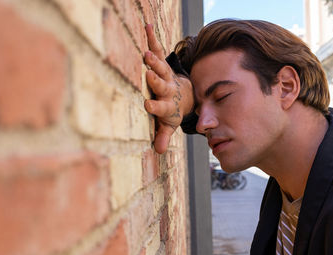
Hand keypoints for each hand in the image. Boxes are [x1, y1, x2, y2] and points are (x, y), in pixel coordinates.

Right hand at [144, 24, 192, 153]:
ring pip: (161, 67)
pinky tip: (147, 25)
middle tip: (150, 73)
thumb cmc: (172, 109)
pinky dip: (153, 39)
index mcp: (168, 104)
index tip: (147, 104)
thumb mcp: (168, 123)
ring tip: (147, 52)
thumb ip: (164, 135)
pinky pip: (159, 51)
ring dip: (154, 60)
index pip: (162, 106)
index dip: (156, 105)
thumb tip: (158, 152)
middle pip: (162, 84)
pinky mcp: (164, 64)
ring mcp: (166, 75)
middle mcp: (168, 88)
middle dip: (156, 79)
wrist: (185, 93)